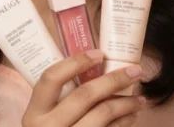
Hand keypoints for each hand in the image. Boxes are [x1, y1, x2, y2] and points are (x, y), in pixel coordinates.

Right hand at [22, 49, 146, 126]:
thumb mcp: (44, 118)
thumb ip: (59, 99)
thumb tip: (94, 70)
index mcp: (34, 113)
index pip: (52, 78)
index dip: (76, 62)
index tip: (99, 53)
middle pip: (85, 95)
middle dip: (114, 79)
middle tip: (135, 71)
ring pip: (103, 114)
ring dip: (126, 103)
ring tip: (139, 99)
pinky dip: (123, 122)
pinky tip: (130, 116)